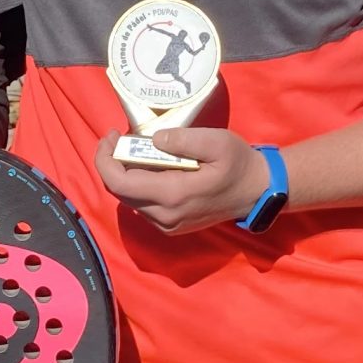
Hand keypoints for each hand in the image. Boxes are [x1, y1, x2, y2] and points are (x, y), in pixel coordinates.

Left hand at [95, 126, 268, 235]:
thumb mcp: (217, 142)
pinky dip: (137, 186)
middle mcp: (165, 216)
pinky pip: (142, 206)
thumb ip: (184, 140)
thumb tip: (153, 140)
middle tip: (121, 138)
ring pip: (129, 200)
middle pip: (119, 192)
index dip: (104, 159)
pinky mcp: (171, 227)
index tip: (111, 135)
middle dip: (112, 163)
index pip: (118, 183)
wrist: (257, 192)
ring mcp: (167, 225)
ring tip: (135, 149)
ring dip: (124, 174)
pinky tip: (150, 168)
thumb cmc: (239, 163)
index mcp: (173, 194)